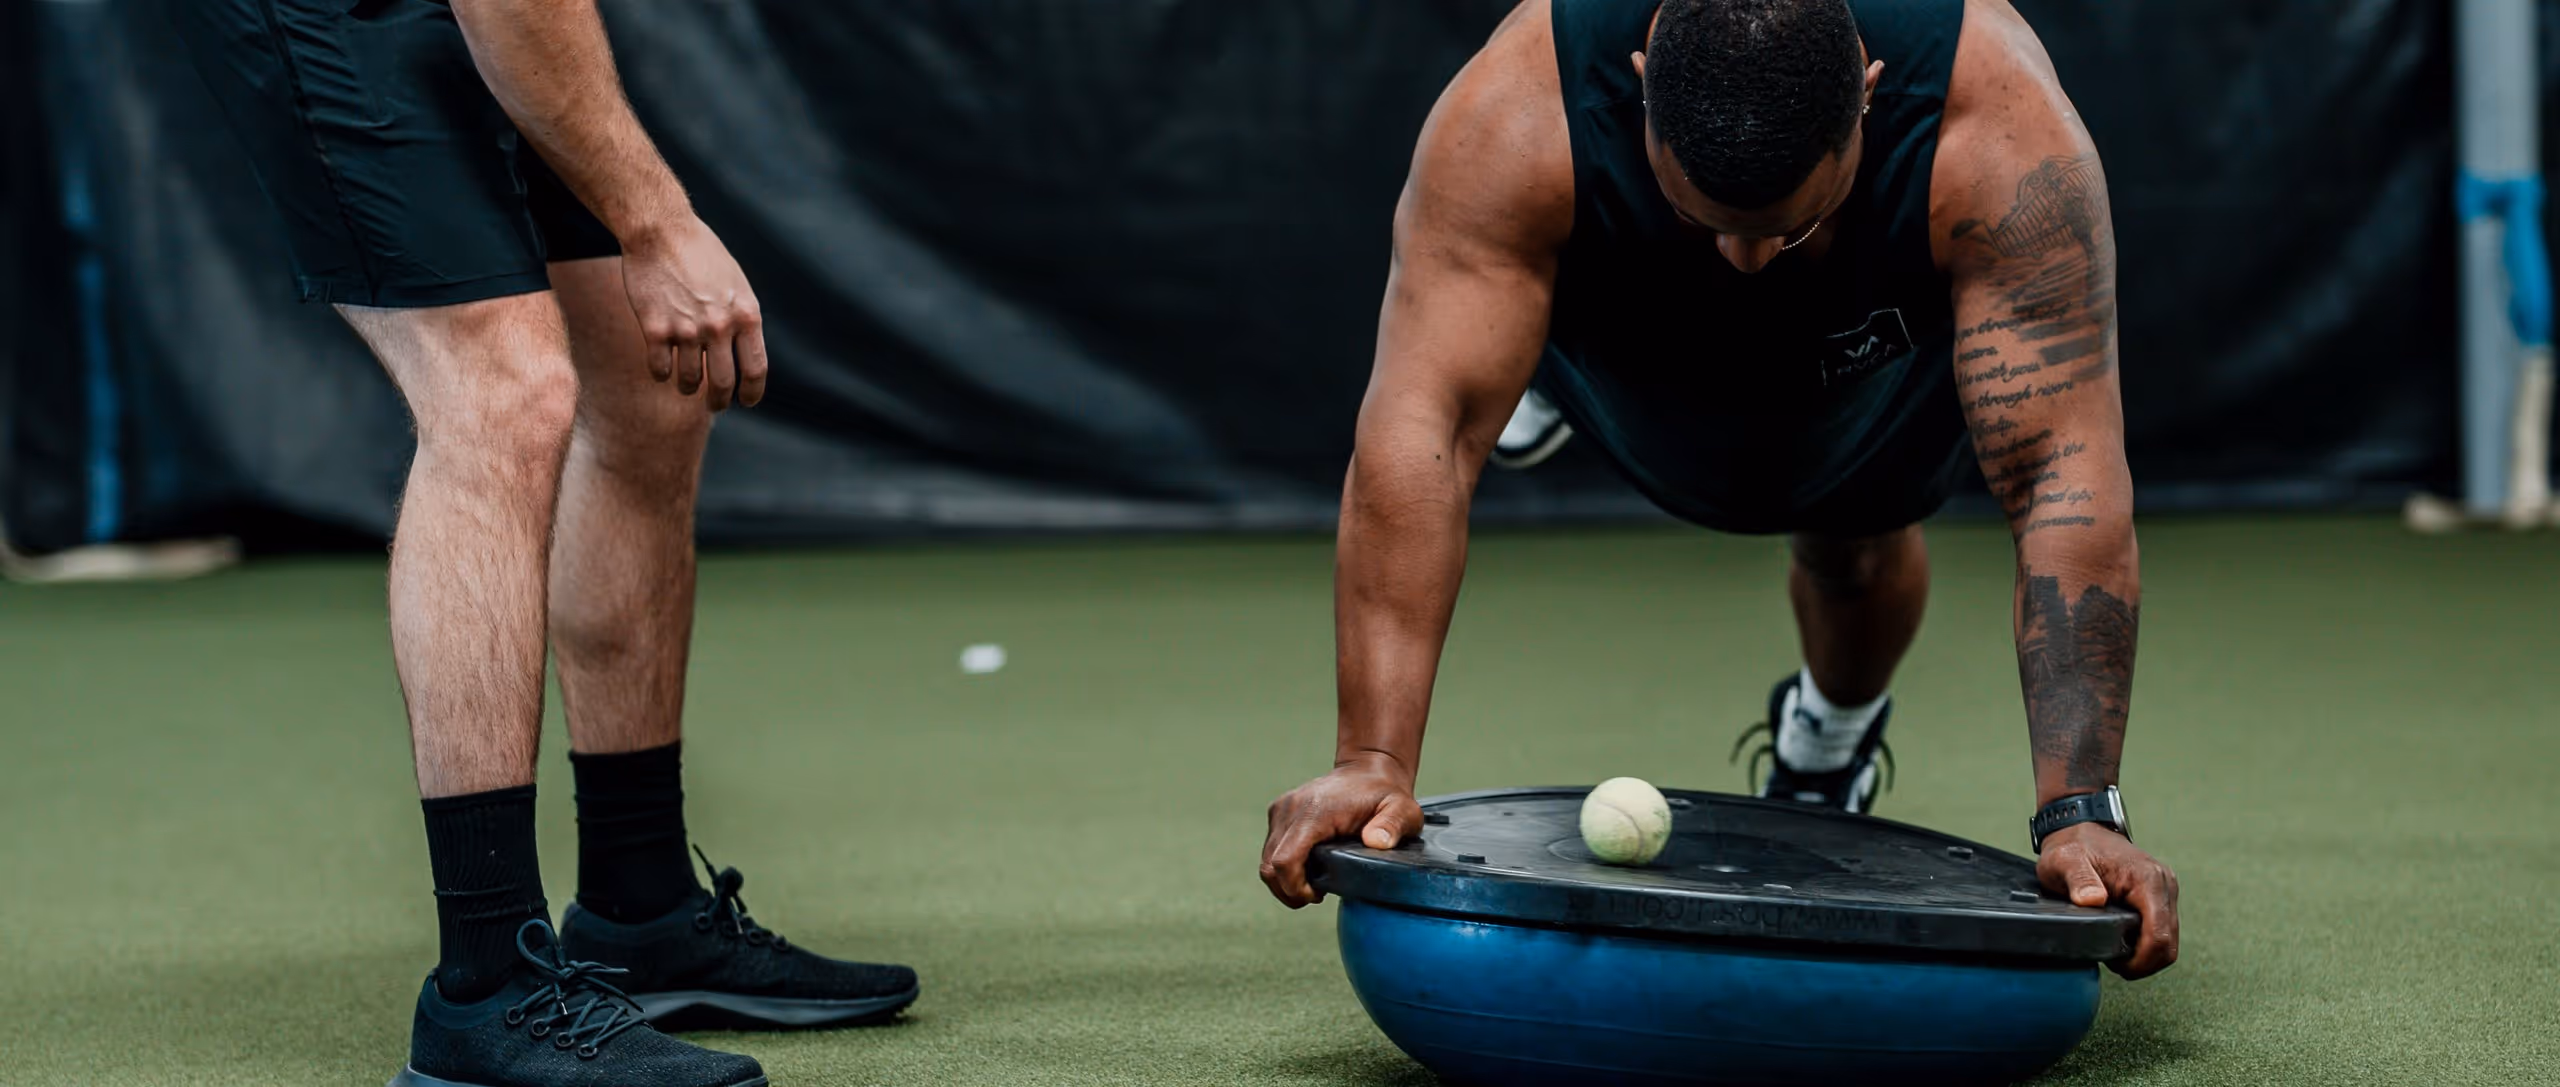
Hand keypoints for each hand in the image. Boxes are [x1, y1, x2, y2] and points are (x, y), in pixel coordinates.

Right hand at [619, 215, 767, 410]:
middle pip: (723, 384)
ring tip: (686, 385)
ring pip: (689, 381)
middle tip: (714, 405)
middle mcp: (720, 327)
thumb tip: (743, 355)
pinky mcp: (655, 329)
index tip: (746, 401)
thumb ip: (742, 318)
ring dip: (687, 388)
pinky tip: (662, 368)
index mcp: (746, 315)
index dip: (752, 392)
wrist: (660, 231)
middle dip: (718, 401)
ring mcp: (687, 330)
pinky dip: (661, 374)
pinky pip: (659, 369)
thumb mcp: (736, 284)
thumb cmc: (701, 253)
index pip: (755, 369)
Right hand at [1259, 757, 1423, 907]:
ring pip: (1267, 860)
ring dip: (1285, 880)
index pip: (1286, 860)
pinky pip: (1271, 849)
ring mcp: (1282, 809)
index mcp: (1315, 811)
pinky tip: (1309, 867)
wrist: (1367, 770)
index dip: (1295, 888)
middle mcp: (1291, 808)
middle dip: (1288, 890)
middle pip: (1270, 865)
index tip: (1317, 895)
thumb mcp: (1402, 810)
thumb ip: (1393, 825)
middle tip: (1316, 896)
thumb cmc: (1385, 794)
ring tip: (1313, 884)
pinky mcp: (1279, 812)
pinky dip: (1284, 865)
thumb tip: (1376, 841)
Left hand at [2038, 822, 2179, 978]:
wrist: (2081, 828)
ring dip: (2145, 955)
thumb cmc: (2072, 845)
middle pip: (2168, 944)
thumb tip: (2093, 900)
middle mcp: (2164, 885)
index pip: (2159, 936)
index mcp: (2148, 879)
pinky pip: (2161, 930)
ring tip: (2115, 953)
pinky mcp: (2160, 896)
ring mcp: (2165, 891)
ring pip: (2168, 940)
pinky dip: (2145, 943)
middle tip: (2113, 963)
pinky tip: (2122, 941)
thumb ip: (2078, 880)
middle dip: (2143, 962)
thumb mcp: (2065, 861)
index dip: (2141, 960)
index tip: (2117, 965)